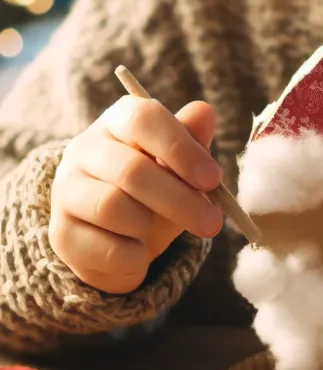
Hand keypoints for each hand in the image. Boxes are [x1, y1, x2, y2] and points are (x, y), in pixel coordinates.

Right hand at [50, 96, 223, 293]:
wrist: (118, 241)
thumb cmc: (155, 195)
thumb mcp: (179, 168)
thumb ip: (191, 142)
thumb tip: (205, 112)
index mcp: (117, 124)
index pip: (142, 119)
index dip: (181, 148)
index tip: (213, 179)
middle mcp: (84, 150)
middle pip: (131, 170)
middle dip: (180, 200)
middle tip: (213, 223)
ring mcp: (66, 192)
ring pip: (114, 208)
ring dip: (149, 226)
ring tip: (154, 230)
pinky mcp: (62, 234)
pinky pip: (108, 249)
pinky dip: (134, 257)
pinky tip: (136, 251)